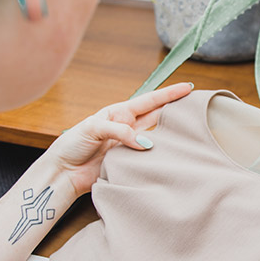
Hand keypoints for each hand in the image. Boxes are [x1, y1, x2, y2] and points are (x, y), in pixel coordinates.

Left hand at [44, 83, 192, 197]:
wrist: (63, 173)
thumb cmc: (72, 145)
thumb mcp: (92, 128)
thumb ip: (119, 131)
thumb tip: (144, 142)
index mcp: (119, 113)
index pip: (150, 101)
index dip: (169, 94)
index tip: (187, 88)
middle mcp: (128, 128)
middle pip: (158, 116)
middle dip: (176, 111)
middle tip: (196, 108)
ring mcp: (130, 146)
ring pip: (157, 138)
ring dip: (170, 136)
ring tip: (188, 133)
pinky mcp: (129, 163)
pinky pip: (148, 159)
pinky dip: (159, 157)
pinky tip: (170, 156)